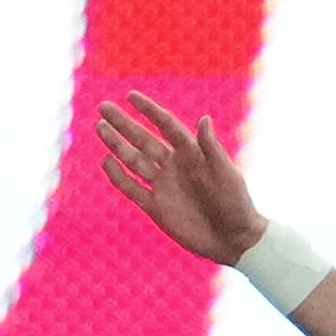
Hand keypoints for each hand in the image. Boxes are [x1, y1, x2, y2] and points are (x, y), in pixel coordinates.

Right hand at [94, 92, 265, 265]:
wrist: (233, 239)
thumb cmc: (235, 203)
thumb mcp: (225, 173)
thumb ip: (211, 148)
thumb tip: (204, 118)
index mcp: (191, 153)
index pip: (166, 126)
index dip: (149, 110)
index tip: (131, 96)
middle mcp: (174, 166)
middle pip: (143, 139)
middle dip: (124, 123)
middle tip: (104, 107)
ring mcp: (163, 186)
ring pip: (134, 160)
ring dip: (117, 144)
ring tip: (100, 127)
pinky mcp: (155, 207)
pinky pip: (132, 188)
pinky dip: (118, 176)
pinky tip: (106, 161)